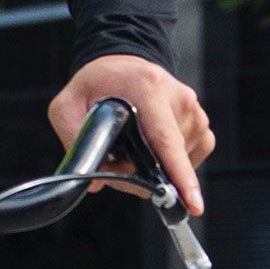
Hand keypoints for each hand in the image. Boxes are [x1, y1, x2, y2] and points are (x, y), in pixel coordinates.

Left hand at [47, 54, 215, 216]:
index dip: (179, 174)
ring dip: (152, 166)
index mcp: (148, 89)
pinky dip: (168, 162)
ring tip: (133, 141)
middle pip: (166, 160)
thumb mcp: (68, 105)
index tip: (194, 204)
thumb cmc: (96, 85)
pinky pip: (188, 159)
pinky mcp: (201, 124)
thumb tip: (93, 184)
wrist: (121, 65)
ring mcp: (194, 112)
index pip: (166, 139)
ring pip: (176, 163)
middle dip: (141, 172)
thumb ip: (75, 142)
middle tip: (118, 155)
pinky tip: (150, 143)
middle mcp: (178, 99)